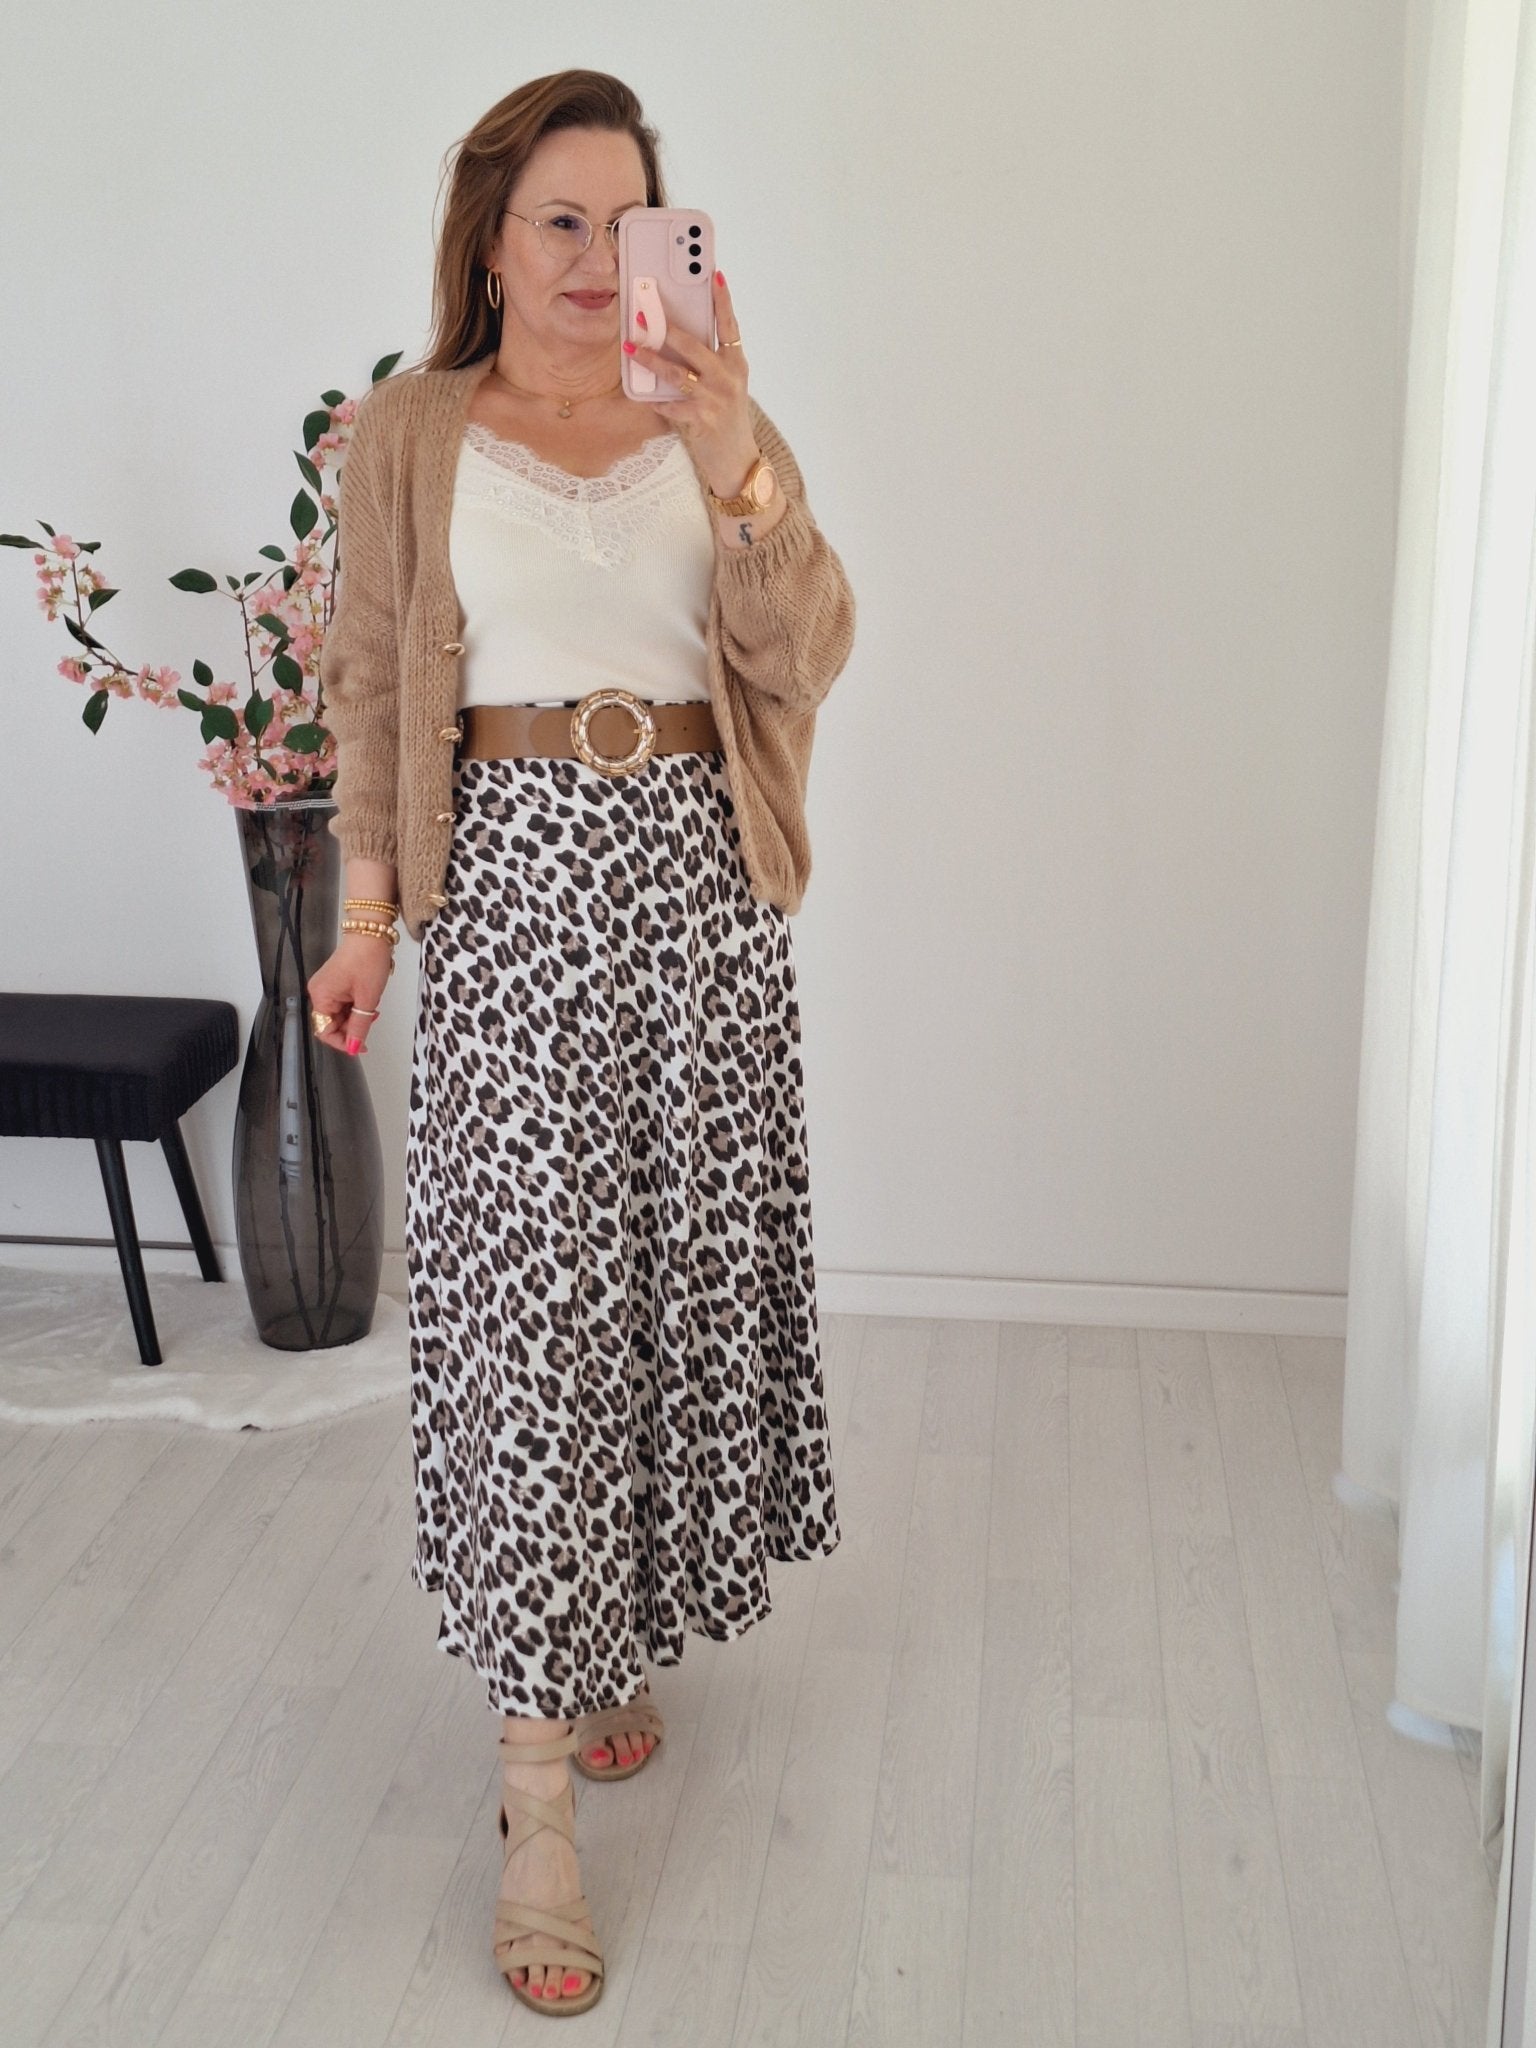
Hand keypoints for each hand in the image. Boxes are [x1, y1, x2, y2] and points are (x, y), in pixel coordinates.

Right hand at [307, 935, 392, 1055]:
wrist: (372, 933)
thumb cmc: (367, 959)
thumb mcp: (367, 999)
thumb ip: (359, 1026)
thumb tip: (352, 1047)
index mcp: (321, 996)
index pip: (325, 1030)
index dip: (343, 1041)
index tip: (360, 1046)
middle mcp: (319, 992)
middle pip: (331, 1023)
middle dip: (351, 1027)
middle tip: (371, 1023)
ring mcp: (326, 986)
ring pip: (339, 1014)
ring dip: (355, 1017)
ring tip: (372, 1009)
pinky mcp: (335, 981)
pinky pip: (342, 1003)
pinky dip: (355, 1007)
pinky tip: (367, 1001)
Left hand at [624, 269, 758, 498]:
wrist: (737, 460)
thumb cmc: (726, 417)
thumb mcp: (726, 384)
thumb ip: (709, 361)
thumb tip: (677, 336)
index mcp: (736, 362)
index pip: (729, 324)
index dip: (722, 299)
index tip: (713, 273)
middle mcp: (729, 377)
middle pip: (695, 345)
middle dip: (667, 329)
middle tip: (644, 313)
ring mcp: (716, 399)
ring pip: (677, 373)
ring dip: (651, 360)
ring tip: (631, 348)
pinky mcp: (702, 419)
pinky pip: (671, 405)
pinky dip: (656, 400)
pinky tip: (644, 395)